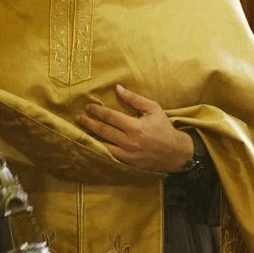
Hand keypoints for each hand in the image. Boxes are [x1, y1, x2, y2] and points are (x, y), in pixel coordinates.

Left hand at [76, 84, 193, 174]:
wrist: (175, 153)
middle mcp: (129, 142)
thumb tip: (118, 88)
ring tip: (80, 130)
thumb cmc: (164, 128)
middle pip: (103, 130)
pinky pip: (109, 156)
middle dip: (89, 123)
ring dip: (90, 137)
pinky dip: (99, 150)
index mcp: (135, 127)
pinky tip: (91, 144)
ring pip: (103, 145)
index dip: (97, 111)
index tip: (88, 107)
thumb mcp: (153, 109)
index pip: (110, 117)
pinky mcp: (127, 164)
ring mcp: (127, 155)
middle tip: (78, 117)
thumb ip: (135, 99)